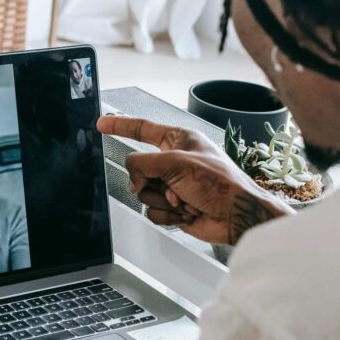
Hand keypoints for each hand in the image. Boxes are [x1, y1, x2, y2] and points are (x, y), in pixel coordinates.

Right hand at [97, 116, 290, 244]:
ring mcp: (174, 186)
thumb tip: (133, 179)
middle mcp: (175, 162)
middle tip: (172, 186)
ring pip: (144, 193)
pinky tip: (187, 213)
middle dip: (153, 182)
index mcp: (179, 141)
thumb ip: (144, 164)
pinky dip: (168, 215)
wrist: (237, 216)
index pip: (142, 130)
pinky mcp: (174, 207)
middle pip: (138, 169)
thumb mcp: (177, 163)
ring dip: (164, 200)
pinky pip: (153, 212)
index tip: (102, 124)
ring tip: (186, 200)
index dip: (120, 126)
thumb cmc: (220, 184)